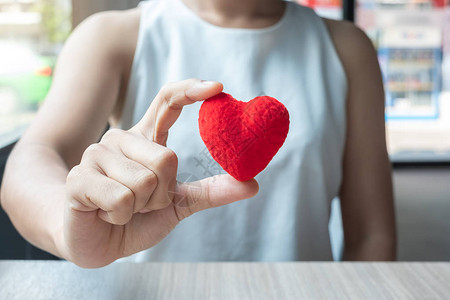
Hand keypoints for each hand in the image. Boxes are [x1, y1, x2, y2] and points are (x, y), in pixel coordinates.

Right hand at [59, 79, 258, 267]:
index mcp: (146, 139)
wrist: (98, 243)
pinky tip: (107, 214)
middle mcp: (121, 139)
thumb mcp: (179, 203)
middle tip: (144, 203)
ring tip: (123, 208)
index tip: (218, 87)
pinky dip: (121, 216)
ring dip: (141, 207)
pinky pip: (122, 199)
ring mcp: (96, 154)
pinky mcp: (79, 178)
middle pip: (167, 158)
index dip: (190, 89)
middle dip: (162, 194)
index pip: (167, 101)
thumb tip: (252, 184)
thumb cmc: (137, 218)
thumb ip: (211, 191)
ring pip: (145, 181)